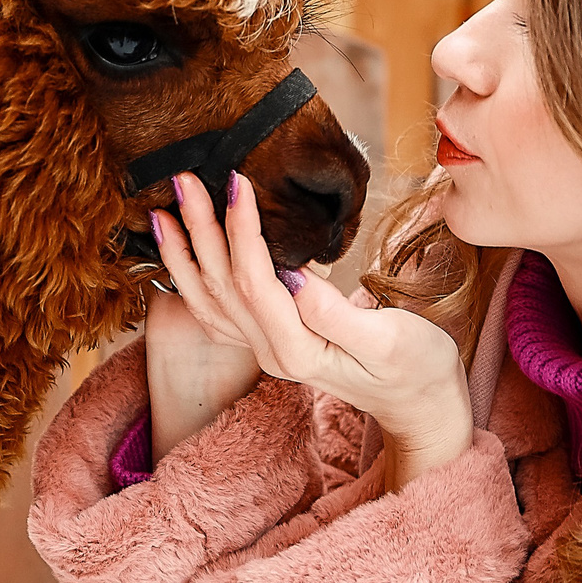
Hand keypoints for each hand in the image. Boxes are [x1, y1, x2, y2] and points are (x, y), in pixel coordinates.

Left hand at [152, 171, 473, 487]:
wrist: (419, 404)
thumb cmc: (416, 368)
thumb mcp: (390, 340)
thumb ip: (337, 315)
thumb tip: (296, 278)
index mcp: (297, 349)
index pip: (255, 282)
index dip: (241, 230)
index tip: (237, 181)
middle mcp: (270, 352)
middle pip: (221, 286)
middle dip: (200, 229)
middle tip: (184, 179)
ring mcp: (265, 350)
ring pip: (207, 301)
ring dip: (183, 254)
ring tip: (162, 212)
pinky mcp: (269, 342)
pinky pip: (217, 311)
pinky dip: (192, 278)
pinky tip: (182, 253)